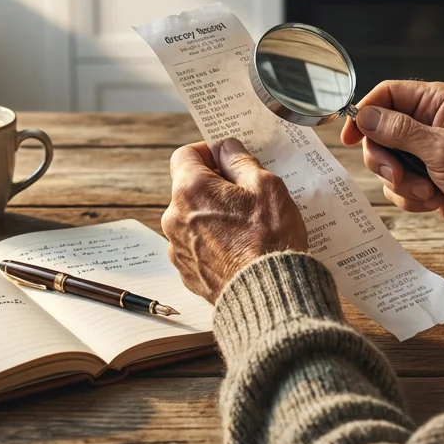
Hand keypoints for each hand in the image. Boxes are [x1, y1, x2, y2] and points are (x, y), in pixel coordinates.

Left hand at [163, 138, 307, 301]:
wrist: (268, 295)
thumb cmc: (269, 239)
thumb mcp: (266, 186)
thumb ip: (240, 161)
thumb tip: (225, 148)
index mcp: (190, 190)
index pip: (184, 155)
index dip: (206, 152)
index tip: (226, 159)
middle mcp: (174, 218)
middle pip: (188, 189)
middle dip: (214, 187)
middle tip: (246, 195)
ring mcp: (177, 248)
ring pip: (192, 219)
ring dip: (212, 216)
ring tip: (246, 227)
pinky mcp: (187, 273)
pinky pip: (196, 247)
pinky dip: (213, 243)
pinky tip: (239, 250)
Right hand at [340, 81, 443, 239]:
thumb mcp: (442, 149)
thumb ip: (400, 131)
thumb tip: (365, 116)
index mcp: (437, 101)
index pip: (387, 94)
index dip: (365, 113)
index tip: (350, 137)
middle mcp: (427, 121)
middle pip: (379, 131)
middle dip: (384, 159)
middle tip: (396, 175)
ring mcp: (423, 149)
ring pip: (385, 161)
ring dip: (401, 181)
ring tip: (428, 191)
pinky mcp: (421, 174)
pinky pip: (395, 183)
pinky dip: (409, 195)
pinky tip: (433, 199)